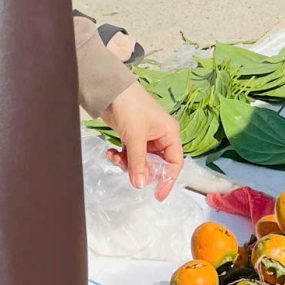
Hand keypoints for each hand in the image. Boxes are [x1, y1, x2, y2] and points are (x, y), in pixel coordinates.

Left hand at [100, 83, 183, 197]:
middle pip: (157, 164)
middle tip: (130, 172)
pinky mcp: (132, 136)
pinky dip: (121, 157)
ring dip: (128, 164)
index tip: (157, 194)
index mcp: (170, 134)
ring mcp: (146, 137)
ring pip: (141, 161)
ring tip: (116, 157)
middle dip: (142, 170)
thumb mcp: (136, 137)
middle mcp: (161, 137)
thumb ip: (138, 163)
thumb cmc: (131, 107)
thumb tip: (140, 185)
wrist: (110, 89)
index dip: (168, 180)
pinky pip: (130, 155)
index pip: (175, 163)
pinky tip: (111, 152)